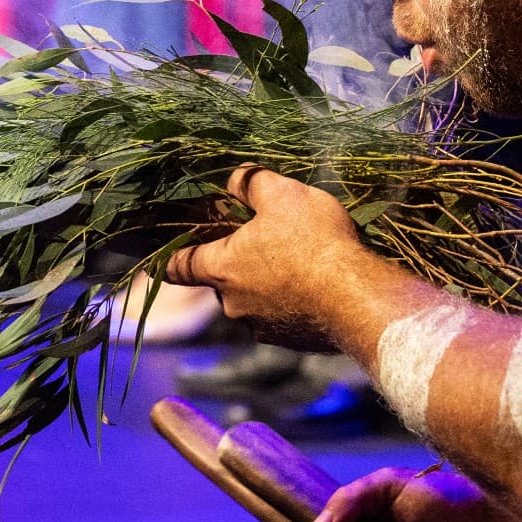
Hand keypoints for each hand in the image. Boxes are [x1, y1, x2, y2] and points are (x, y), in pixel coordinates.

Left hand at [165, 166, 362, 348]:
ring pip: (254, 300)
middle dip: (238, 263)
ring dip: (268, 285)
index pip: (178, 267)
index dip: (168, 259)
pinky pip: (283, 318)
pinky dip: (293, 304)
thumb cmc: (314, 242)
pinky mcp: (292, 342)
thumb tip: (234, 179)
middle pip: (222, 281)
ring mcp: (263, 328)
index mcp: (221, 269)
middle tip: (266, 242)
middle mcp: (233, 305)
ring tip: (302, 264)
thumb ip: (251, 183)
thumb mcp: (282, 195)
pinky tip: (320, 288)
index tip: (161, 257)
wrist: (359, 300)